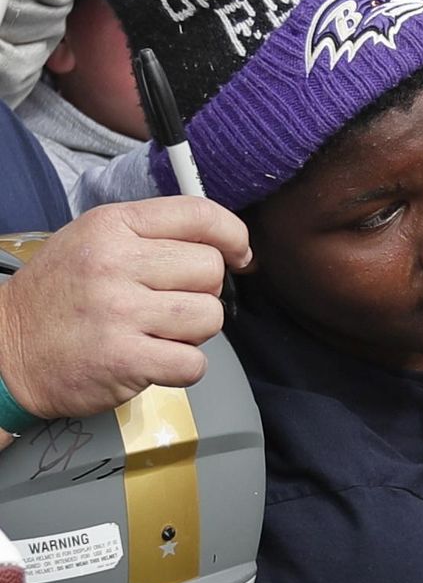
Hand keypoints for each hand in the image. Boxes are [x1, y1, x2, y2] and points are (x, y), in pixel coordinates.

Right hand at [0, 199, 251, 420]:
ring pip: (209, 316)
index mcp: (112, 226)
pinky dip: (181, 367)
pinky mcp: (123, 359)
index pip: (199, 214)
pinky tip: (151, 360)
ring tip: (155, 333)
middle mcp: (114, 263)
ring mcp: (118, 312)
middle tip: (167, 305)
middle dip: (202, 292)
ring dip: (193, 332)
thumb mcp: (94, 243)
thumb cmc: (58, 297)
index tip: (238, 255)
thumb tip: (228, 245)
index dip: (233, 235)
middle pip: (211, 270)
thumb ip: (154, 236)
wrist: (3, 351)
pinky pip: (193, 362)